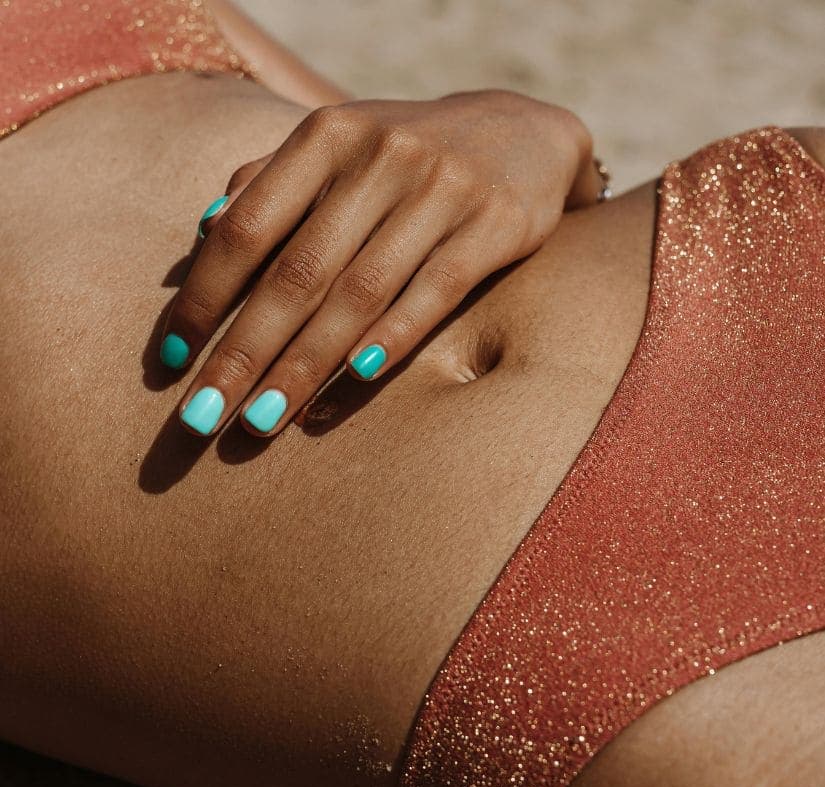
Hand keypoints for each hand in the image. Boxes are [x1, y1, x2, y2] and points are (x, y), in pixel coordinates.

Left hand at [160, 91, 599, 436]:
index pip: (247, 227)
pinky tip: (350, 384)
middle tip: (203, 417)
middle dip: (243, 352)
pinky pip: (433, 295)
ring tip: (262, 421)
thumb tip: (203, 231)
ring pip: (360, 293)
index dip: (203, 297)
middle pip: (297, 272)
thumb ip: (272, 182)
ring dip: (305, 365)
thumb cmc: (408, 155)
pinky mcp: (495, 225)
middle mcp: (381, 157)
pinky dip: (390, 341)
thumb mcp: (339, 148)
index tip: (172, 361)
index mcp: (327, 137)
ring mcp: (441, 189)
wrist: (522, 135)